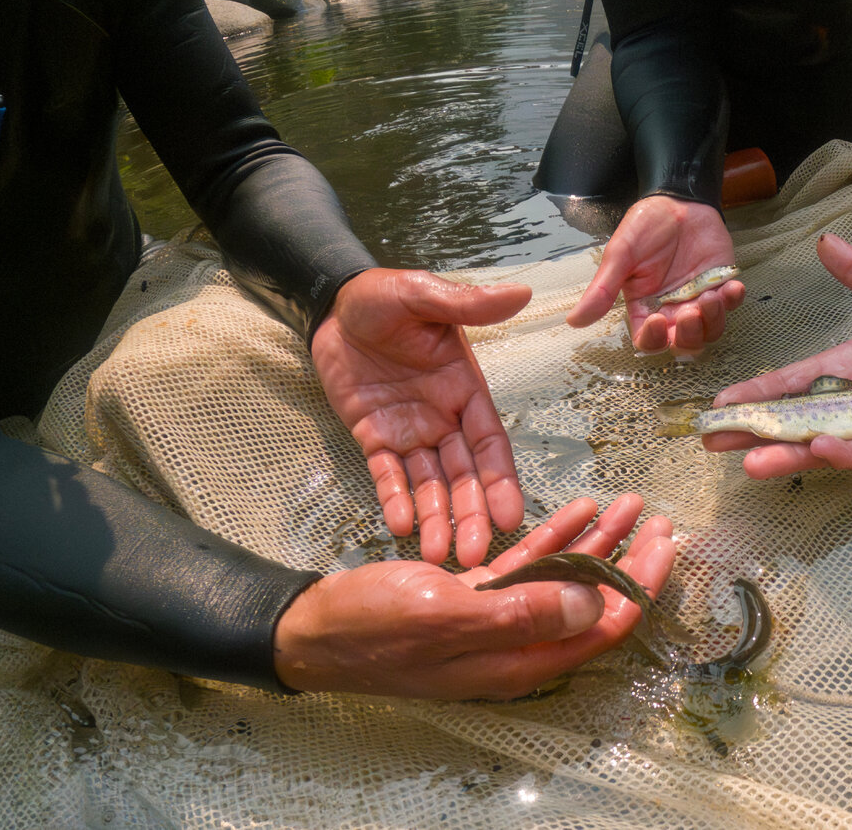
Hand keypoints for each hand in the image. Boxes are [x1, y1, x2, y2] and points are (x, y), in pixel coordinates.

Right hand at [274, 494, 675, 699]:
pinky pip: (529, 568)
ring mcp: (497, 620)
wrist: (313, 631)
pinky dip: (555, 539)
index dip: (638, 586)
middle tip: (659, 519)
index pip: (601, 626)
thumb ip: (522, 612)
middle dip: (630, 560)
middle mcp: (517, 643)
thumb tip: (592, 603)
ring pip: (565, 579)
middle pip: (593, 602)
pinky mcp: (475, 598)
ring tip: (630, 503)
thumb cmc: (374, 628)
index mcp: (520, 658)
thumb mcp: (449, 616)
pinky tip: (578, 510)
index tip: (664, 545)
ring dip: (598, 541)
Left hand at [312, 269, 529, 566]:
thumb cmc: (381, 296)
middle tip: (473, 557)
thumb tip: (521, 294)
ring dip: (435, 518)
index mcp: (464, 388)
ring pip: (428, 483)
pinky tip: (399, 526)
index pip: (489, 442)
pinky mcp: (374, 437)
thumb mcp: (423, 295)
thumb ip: (467, 303)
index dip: (500, 481)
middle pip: (463, 475)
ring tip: (438, 555)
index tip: (511, 518)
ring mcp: (409, 431)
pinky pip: (386, 475)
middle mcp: (443, 417)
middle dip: (469, 514)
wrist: (330, 305)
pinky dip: (393, 500)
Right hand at [565, 195, 746, 354]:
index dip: (654, 339)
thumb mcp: (620, 255)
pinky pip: (732, 305)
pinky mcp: (721, 285)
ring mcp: (698, 299)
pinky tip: (731, 287)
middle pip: (684, 343)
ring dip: (713, 320)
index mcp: (645, 307)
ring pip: (711, 330)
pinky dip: (734, 301)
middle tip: (690, 312)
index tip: (657, 321)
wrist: (677, 199)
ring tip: (711, 297)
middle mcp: (672, 309)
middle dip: (690, 334)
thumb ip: (601, 289)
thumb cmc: (645, 225)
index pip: (649, 340)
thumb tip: (573, 321)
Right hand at [704, 234, 851, 477]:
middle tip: (716, 444)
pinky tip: (822, 447)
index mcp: (845, 371)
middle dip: (759, 436)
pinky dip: (850, 453)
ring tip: (756, 463)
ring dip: (793, 455)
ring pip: (828, 447)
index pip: (791, 385)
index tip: (721, 404)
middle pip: (798, 424)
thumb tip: (826, 241)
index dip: (758, 395)